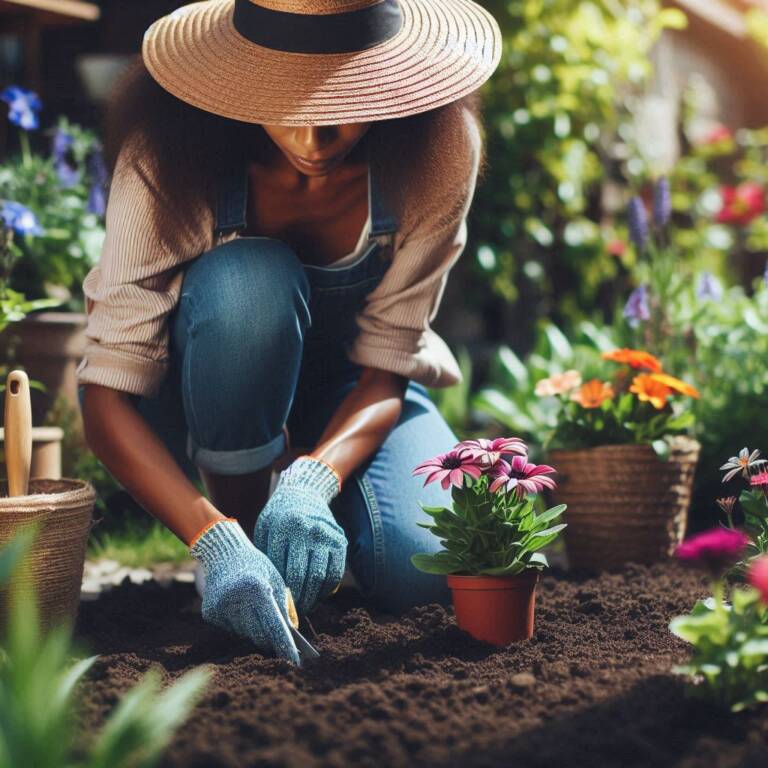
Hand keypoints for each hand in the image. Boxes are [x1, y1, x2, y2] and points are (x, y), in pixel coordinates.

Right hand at [189, 518, 299, 664]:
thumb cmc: (255, 564)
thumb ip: (284, 604)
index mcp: (256, 589)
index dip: (285, 646)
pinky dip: (242, 626)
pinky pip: (232, 629)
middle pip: (259, 635)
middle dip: (272, 641)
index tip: (294, 661)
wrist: (222, 552)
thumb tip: (291, 633)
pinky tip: (246, 614)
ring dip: (257, 632)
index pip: (273, 626)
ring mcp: (220, 608)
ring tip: (265, 627)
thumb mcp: (275, 578)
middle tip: (284, 648)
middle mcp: (236, 600)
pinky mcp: (210, 613)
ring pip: (245, 634)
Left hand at [254, 455, 346, 614]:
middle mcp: (308, 530)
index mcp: (285, 528)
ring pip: (321, 577)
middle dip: (298, 601)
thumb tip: (270, 592)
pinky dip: (327, 588)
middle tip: (292, 614)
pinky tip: (317, 594)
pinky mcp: (339, 540)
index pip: (284, 571)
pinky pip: (336, 572)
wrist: (304, 491)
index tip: (279, 609)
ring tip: (304, 606)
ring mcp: (326, 535)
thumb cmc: (278, 517)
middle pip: (304, 577)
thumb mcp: (265, 529)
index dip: (282, 595)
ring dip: (313, 598)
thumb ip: (266, 557)